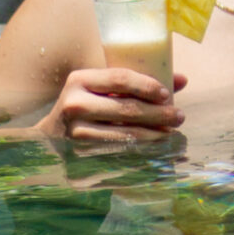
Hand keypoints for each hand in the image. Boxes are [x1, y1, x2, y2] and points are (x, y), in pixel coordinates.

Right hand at [35, 66, 186, 146]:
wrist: (51, 136)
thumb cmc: (86, 106)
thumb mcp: (102, 88)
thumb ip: (137, 82)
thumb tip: (182, 80)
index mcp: (80, 80)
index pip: (120, 78)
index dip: (147, 85)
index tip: (167, 94)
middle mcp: (74, 105)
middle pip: (127, 108)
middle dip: (159, 114)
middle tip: (179, 117)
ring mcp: (74, 133)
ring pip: (125, 135)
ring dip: (154, 135)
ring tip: (171, 132)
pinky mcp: (78, 156)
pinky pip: (117, 155)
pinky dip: (140, 153)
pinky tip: (154, 150)